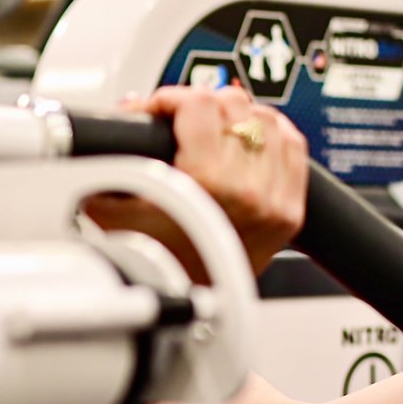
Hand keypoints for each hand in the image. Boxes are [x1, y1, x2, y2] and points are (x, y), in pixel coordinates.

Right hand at [85, 86, 307, 276]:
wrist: (185, 304)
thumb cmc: (151, 265)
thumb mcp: (110, 208)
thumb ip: (107, 155)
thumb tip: (130, 110)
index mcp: (206, 184)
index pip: (199, 103)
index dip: (170, 99)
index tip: (159, 111)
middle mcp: (249, 190)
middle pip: (234, 104)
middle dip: (201, 107)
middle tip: (182, 123)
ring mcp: (276, 199)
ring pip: (268, 118)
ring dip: (239, 118)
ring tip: (215, 132)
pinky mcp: (292, 210)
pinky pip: (294, 146)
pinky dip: (272, 136)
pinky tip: (247, 145)